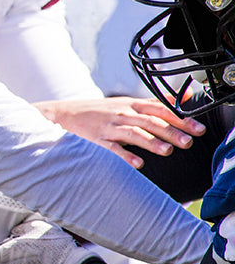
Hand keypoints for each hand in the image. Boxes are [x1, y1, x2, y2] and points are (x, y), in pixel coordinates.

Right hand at [35, 96, 205, 168]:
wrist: (66, 113)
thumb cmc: (101, 110)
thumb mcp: (127, 102)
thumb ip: (153, 103)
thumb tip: (183, 99)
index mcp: (131, 104)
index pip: (160, 109)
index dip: (180, 118)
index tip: (197, 128)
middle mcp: (123, 113)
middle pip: (150, 122)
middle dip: (170, 131)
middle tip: (188, 142)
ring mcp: (110, 126)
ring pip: (134, 133)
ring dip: (151, 142)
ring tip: (167, 151)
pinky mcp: (98, 139)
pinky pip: (113, 148)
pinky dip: (126, 156)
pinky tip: (138, 164)